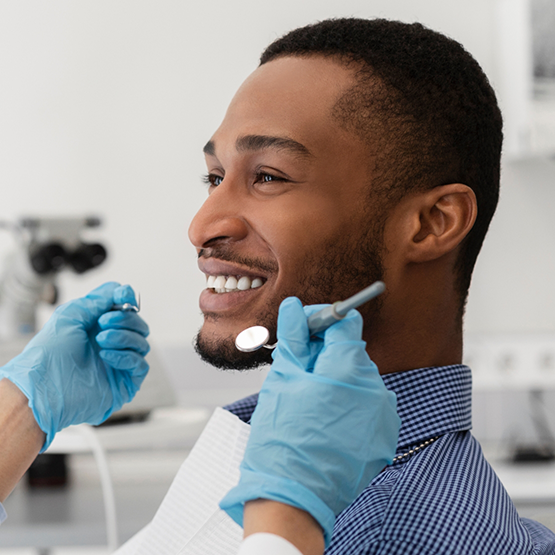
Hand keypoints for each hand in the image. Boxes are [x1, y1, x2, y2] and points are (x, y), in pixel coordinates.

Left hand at [0, 282, 149, 451]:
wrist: (43, 386)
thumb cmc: (50, 353)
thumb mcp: (71, 314)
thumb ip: (98, 299)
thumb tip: (122, 290)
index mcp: (99, 327)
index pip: (125, 309)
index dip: (127, 299)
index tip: (122, 296)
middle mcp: (111, 344)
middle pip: (138, 324)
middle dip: (125, 318)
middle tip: (104, 323)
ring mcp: (119, 363)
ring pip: (142, 342)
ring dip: (123, 336)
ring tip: (101, 340)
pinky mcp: (125, 383)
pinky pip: (141, 364)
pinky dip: (126, 356)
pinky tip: (106, 355)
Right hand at [220, 297, 399, 545]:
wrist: (293, 498)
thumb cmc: (282, 438)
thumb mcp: (283, 379)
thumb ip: (294, 338)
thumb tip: (295, 308)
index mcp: (350, 369)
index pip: (345, 323)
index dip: (321, 321)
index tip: (303, 331)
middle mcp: (376, 388)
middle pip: (351, 352)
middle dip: (325, 354)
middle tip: (298, 370)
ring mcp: (384, 415)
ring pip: (358, 380)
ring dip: (336, 380)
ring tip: (309, 402)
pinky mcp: (384, 437)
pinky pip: (367, 406)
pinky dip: (348, 405)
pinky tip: (325, 421)